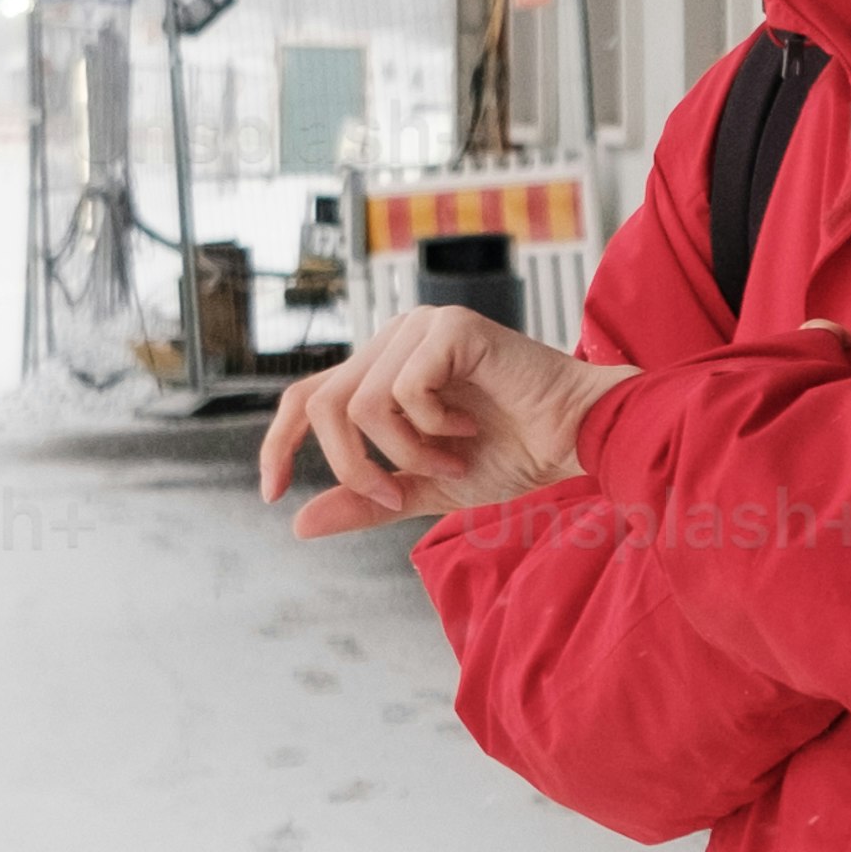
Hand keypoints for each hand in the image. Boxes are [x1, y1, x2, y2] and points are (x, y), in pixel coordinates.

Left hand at [256, 302, 628, 534]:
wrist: (576, 437)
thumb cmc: (513, 453)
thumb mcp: (426, 490)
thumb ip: (368, 501)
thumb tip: (300, 524)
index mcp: (382, 370)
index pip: (305, 398)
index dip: (279, 444)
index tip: (274, 493)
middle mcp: (394, 340)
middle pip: (323, 406)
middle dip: (354, 466)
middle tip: (397, 493)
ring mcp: (420, 328)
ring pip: (360, 405)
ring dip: (407, 454)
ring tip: (454, 461)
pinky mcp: (449, 327)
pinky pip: (404, 391)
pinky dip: (433, 429)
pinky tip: (469, 430)